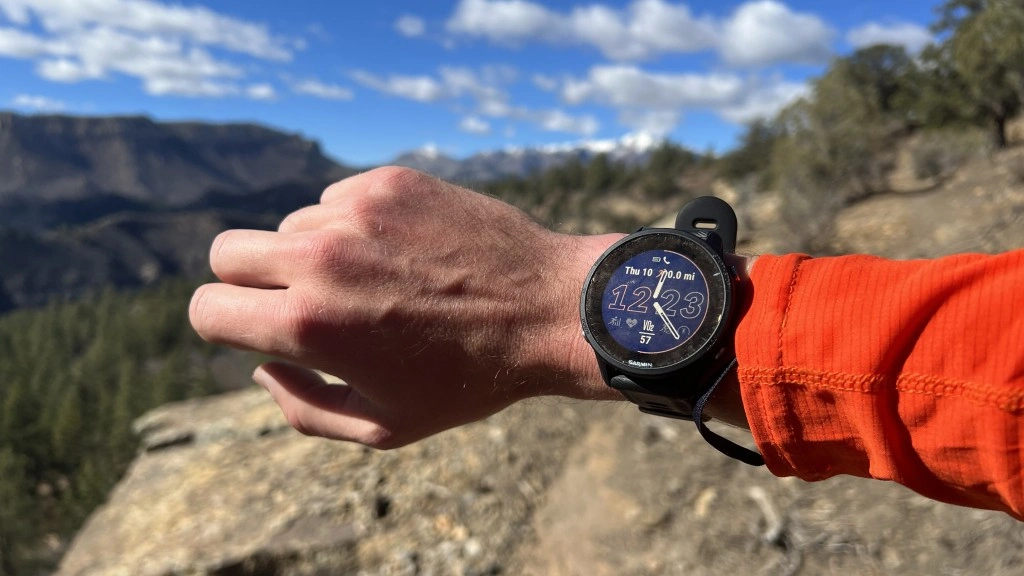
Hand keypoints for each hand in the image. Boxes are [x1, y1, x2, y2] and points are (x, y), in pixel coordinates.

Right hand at [190, 167, 622, 448]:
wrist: (548, 310)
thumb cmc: (468, 379)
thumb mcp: (383, 426)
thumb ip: (304, 407)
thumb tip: (261, 367)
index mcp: (309, 325)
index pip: (206, 310)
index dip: (224, 327)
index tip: (256, 331)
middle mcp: (320, 258)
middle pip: (226, 253)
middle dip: (249, 283)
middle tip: (301, 303)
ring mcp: (355, 212)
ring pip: (289, 225)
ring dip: (313, 254)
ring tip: (377, 283)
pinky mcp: (389, 182)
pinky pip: (337, 200)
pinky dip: (355, 226)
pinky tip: (404, 253)